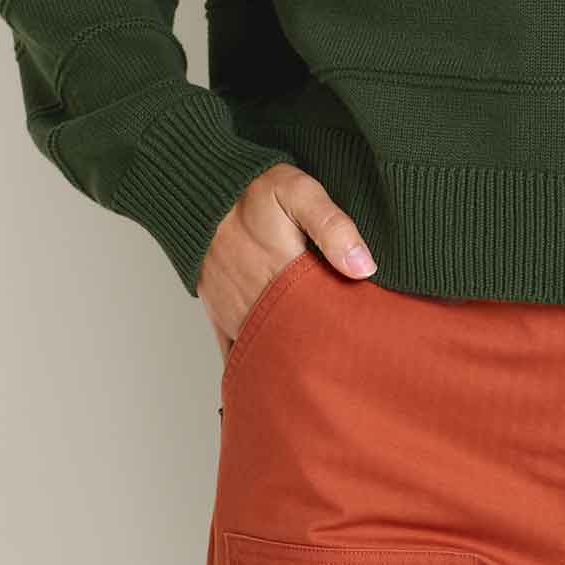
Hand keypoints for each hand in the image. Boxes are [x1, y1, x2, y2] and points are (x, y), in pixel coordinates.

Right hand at [199, 164, 376, 364]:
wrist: (200, 189)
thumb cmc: (252, 188)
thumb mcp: (298, 192)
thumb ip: (332, 226)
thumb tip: (364, 267)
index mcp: (281, 276)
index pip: (319, 324)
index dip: (341, 336)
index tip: (361, 341)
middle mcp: (255, 302)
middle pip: (294, 345)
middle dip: (319, 356)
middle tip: (345, 363)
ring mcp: (234, 311)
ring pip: (266, 353)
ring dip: (289, 361)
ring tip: (319, 371)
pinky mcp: (218, 313)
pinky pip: (234, 354)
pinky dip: (254, 367)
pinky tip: (275, 377)